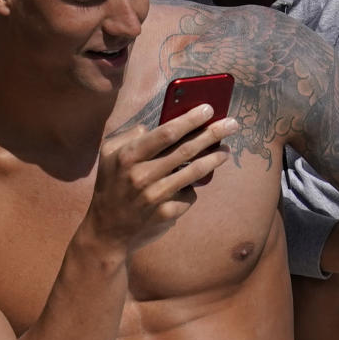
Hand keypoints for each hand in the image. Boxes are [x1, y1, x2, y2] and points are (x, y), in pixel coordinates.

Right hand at [84, 104, 236, 254]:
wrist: (107, 230)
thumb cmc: (111, 184)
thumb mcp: (108, 154)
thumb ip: (130, 135)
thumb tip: (157, 125)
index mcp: (129, 156)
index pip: (166, 133)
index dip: (190, 120)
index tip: (208, 109)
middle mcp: (143, 175)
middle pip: (187, 150)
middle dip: (213, 134)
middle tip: (231, 124)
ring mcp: (157, 196)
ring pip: (195, 172)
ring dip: (214, 158)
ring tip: (225, 149)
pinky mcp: (167, 213)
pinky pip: (189, 194)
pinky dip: (193, 187)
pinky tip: (192, 183)